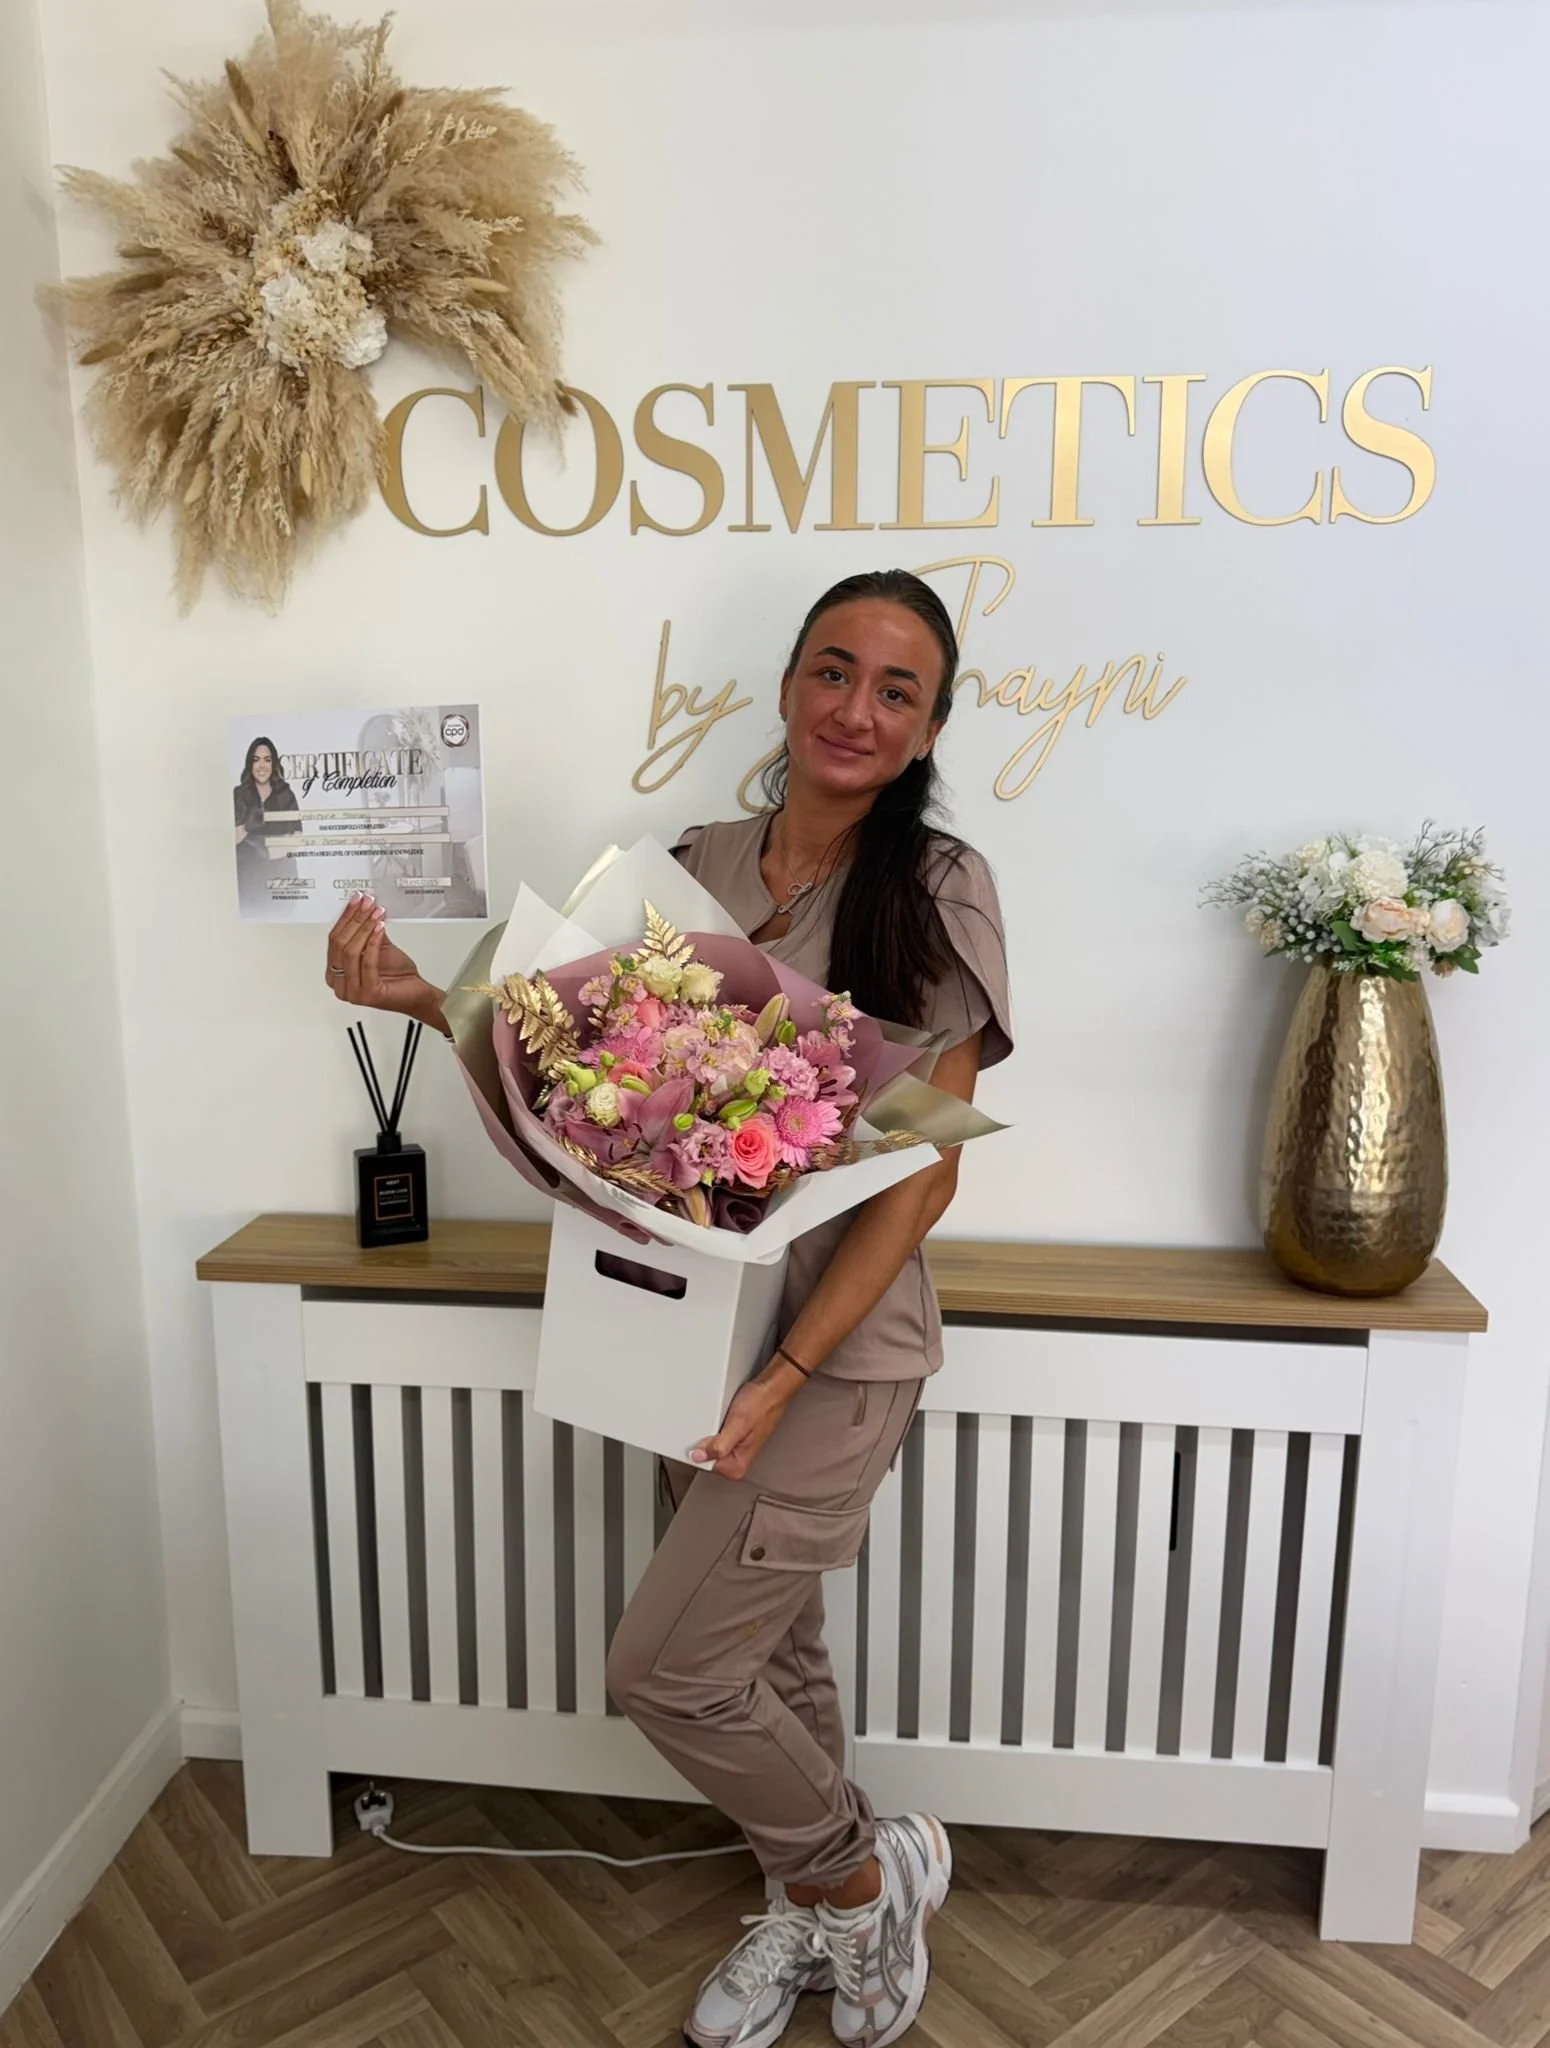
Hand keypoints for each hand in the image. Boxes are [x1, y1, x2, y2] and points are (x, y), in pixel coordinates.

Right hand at [325, 893, 446, 1027]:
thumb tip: (363, 906)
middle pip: (340, 945)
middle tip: (366, 904)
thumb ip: (367, 930)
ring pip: (350, 952)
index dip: (345, 917)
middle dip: (355, 920)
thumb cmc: (397, 975)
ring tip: (375, 914)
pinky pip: (366, 962)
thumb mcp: (379, 946)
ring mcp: (351, 991)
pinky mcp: (367, 994)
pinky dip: (373, 942)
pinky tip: (380, 929)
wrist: (416, 994)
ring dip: (364, 928)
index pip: (334, 939)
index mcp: (335, 972)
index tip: (356, 900)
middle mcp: (339, 984)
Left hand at [688, 1368, 798, 1480]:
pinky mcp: (735, 1439)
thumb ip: (718, 1445)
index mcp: (738, 1466)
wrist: (772, 1389)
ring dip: (711, 1431)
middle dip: (706, 1440)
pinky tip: (725, 1418)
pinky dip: (715, 1427)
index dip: (702, 1447)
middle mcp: (738, 1462)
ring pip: (710, 1446)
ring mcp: (736, 1450)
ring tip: (725, 1419)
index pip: (705, 1465)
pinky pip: (716, 1438)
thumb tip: (698, 1457)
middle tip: (720, 1423)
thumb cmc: (761, 1403)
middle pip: (707, 1457)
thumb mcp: (737, 1424)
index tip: (708, 1434)